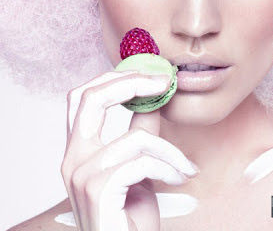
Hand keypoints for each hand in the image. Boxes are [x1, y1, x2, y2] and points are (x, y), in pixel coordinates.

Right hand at [61, 71, 198, 230]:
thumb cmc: (130, 214)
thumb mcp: (139, 164)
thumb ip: (141, 131)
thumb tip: (154, 97)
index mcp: (79, 149)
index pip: (84, 97)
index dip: (115, 78)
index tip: (151, 74)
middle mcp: (72, 159)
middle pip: (91, 98)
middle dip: (131, 82)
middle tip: (164, 82)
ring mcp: (81, 175)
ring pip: (136, 138)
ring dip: (170, 151)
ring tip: (185, 167)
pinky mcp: (97, 191)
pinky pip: (142, 162)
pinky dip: (169, 167)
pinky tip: (180, 179)